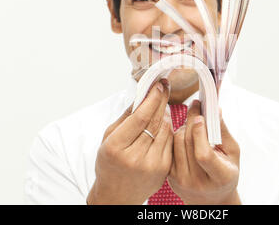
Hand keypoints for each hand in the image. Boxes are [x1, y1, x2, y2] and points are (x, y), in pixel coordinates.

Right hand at [87, 79, 172, 204]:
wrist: (117, 194)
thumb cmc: (110, 163)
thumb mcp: (108, 138)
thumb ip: (125, 117)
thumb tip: (142, 94)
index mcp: (116, 147)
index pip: (140, 117)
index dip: (152, 98)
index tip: (158, 85)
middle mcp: (135, 157)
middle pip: (155, 121)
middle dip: (162, 100)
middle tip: (165, 86)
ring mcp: (152, 165)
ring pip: (165, 129)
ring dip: (166, 113)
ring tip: (163, 103)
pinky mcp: (164, 169)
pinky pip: (170, 141)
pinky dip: (168, 128)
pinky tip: (164, 121)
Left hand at [167, 100, 240, 204]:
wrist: (211, 199)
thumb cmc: (226, 173)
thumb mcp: (233, 153)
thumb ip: (223, 131)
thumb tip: (214, 109)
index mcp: (219, 177)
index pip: (203, 154)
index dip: (200, 132)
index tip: (201, 116)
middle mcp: (197, 182)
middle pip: (187, 143)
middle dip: (191, 121)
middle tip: (196, 106)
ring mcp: (181, 180)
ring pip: (176, 142)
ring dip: (183, 127)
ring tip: (192, 123)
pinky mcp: (170, 177)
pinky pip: (169, 148)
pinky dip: (175, 136)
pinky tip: (184, 132)